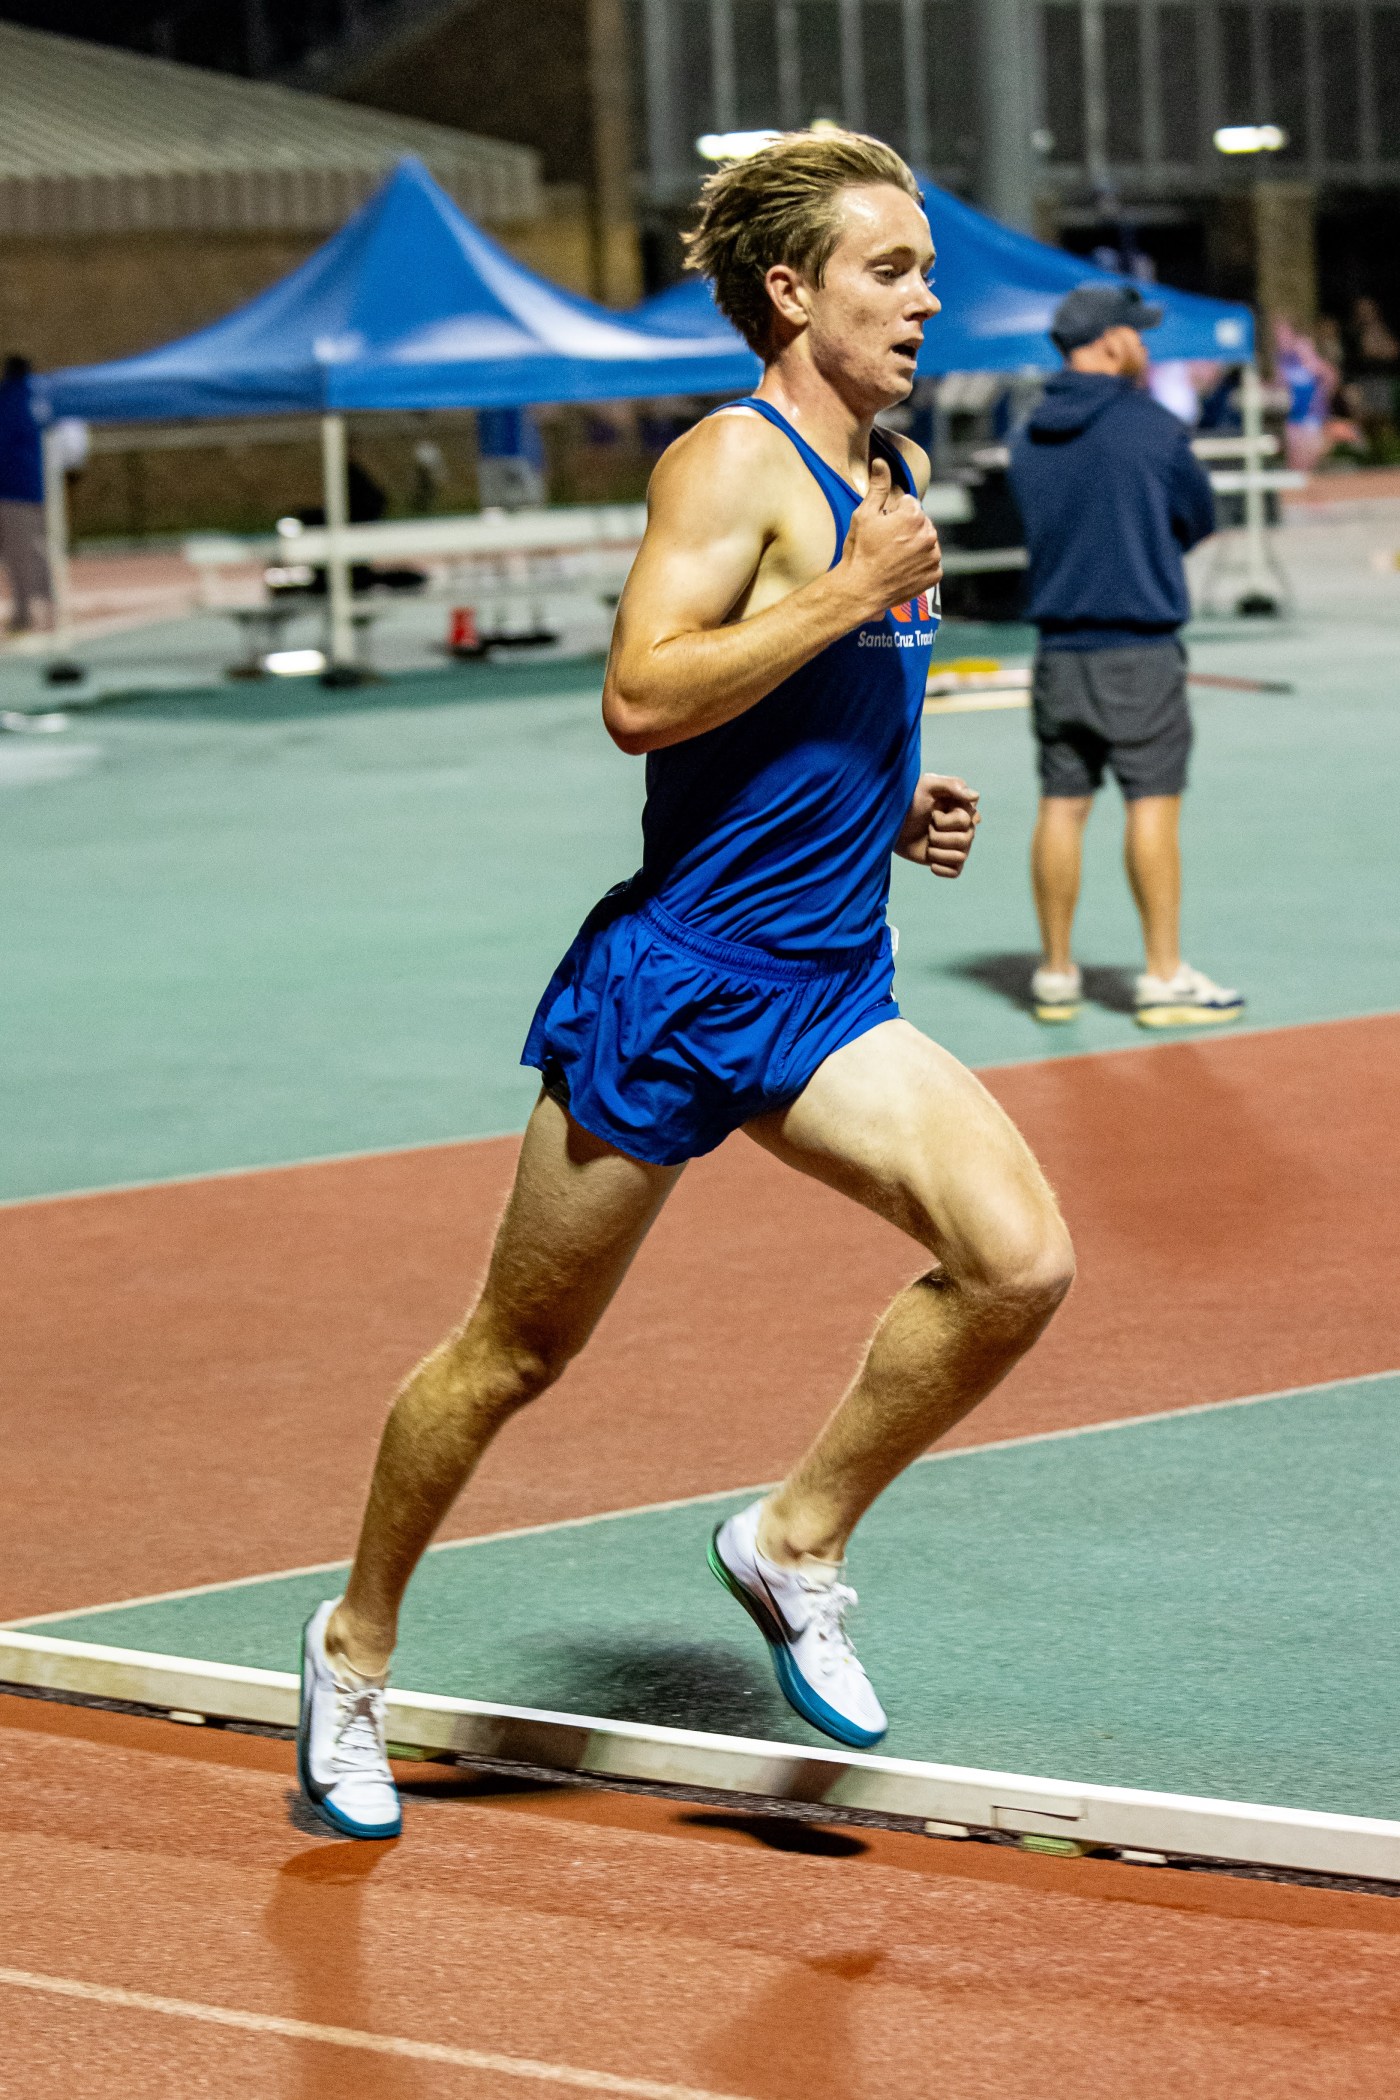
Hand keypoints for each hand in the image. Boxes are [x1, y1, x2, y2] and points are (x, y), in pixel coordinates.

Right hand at [838, 455, 942, 621]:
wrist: (860, 590)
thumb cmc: (860, 552)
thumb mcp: (864, 515)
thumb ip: (878, 486)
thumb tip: (881, 463)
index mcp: (914, 516)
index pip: (909, 504)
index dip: (893, 513)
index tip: (882, 527)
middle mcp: (929, 535)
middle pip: (920, 522)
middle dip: (906, 528)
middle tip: (886, 543)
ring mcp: (933, 556)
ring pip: (926, 542)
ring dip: (914, 546)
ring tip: (893, 557)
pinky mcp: (934, 574)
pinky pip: (930, 563)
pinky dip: (919, 564)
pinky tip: (902, 568)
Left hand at [895, 773, 979, 877]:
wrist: (889, 822)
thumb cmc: (908, 800)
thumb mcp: (927, 785)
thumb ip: (952, 785)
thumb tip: (975, 796)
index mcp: (964, 808)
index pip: (965, 821)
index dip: (944, 820)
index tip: (932, 811)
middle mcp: (965, 827)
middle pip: (964, 840)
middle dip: (938, 836)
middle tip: (927, 828)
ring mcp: (957, 844)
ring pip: (960, 856)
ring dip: (937, 852)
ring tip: (927, 842)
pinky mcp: (947, 860)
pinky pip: (956, 871)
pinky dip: (942, 868)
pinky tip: (931, 862)